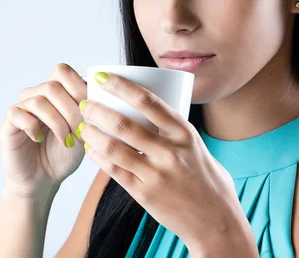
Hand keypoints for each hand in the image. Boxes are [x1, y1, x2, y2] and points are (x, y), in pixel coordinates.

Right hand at [0, 63, 86, 198]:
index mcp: (56, 93)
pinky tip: (39, 139)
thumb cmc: (64, 154)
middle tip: (79, 131)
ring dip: (56, 122)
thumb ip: (89, 111)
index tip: (89, 110)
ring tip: (66, 141)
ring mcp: (22, 108)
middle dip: (70, 110)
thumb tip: (97, 95)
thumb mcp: (85, 131)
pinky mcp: (9, 124)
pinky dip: (32, 127)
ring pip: (38, 101)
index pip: (62, 71)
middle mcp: (37, 95)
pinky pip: (17, 113)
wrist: (44, 180)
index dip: (77, 86)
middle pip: (52, 86)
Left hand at [78, 71, 254, 253]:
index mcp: (184, 133)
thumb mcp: (196, 146)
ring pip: (114, 148)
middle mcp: (171, 152)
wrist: (216, 221)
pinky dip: (98, 157)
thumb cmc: (206, 179)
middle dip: (98, 110)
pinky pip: (114, 171)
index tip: (104, 77)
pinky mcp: (145, 194)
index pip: (148, 102)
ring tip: (82, 126)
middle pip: (124, 124)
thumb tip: (147, 110)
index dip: (121, 86)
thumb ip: (173, 131)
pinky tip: (91, 150)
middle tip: (84, 103)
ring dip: (92, 133)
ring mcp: (156, 174)